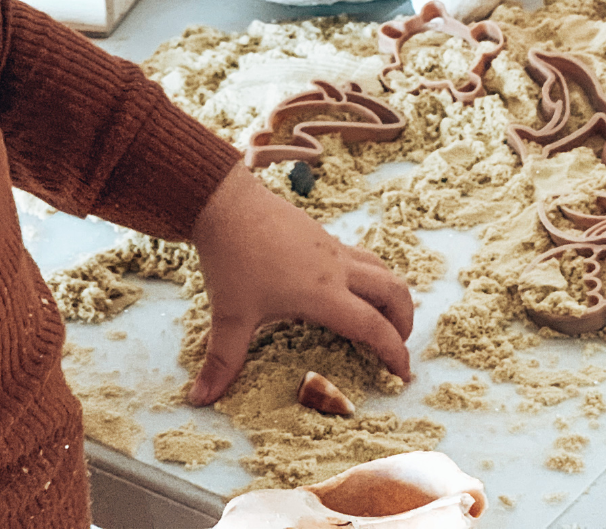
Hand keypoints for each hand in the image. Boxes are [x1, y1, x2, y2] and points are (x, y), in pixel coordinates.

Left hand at [186, 164, 413, 405]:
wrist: (227, 205)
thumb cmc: (232, 261)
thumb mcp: (230, 317)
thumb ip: (223, 361)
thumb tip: (201, 399)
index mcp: (323, 294)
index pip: (372, 327)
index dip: (393, 352)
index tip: (403, 373)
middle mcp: (337, 269)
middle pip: (393, 291)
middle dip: (404, 320)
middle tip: (397, 344)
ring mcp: (332, 248)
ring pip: (381, 269)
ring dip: (391, 294)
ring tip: (383, 317)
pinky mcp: (322, 235)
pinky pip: (361, 257)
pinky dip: (370, 277)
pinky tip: (348, 288)